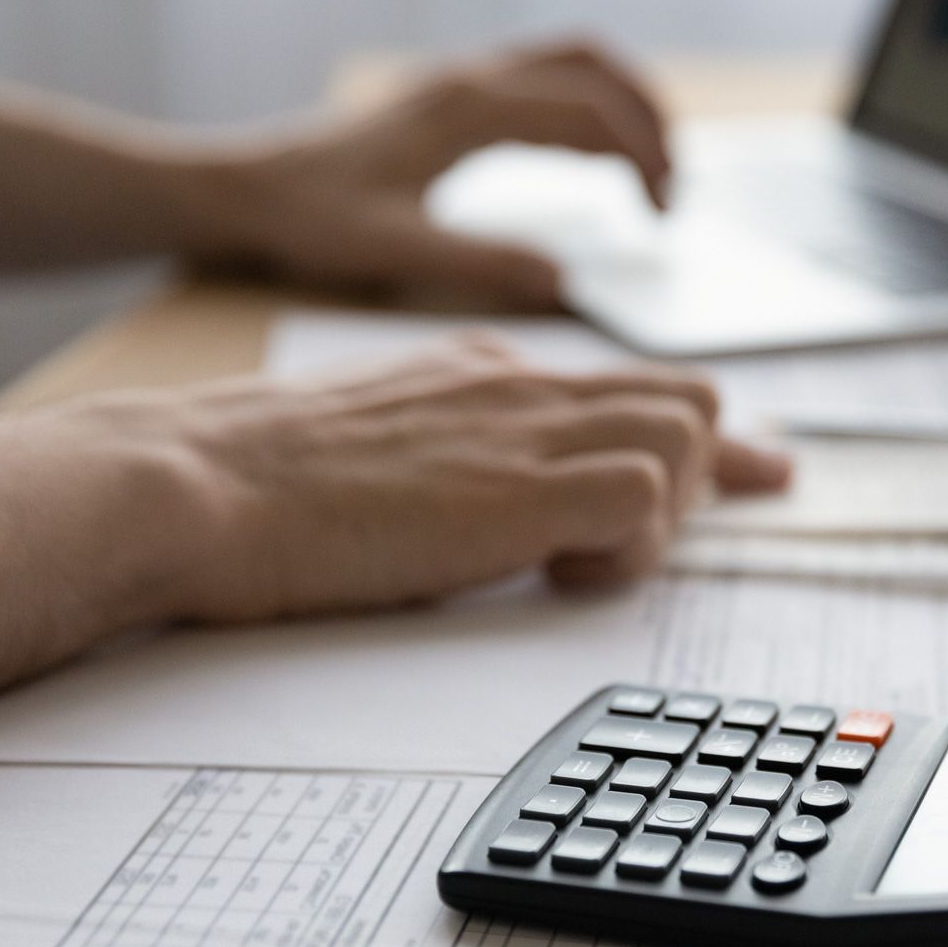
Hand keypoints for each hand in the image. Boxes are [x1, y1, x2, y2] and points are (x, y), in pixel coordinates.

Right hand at [115, 333, 787, 620]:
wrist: (193, 480)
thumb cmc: (253, 479)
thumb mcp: (372, 437)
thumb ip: (445, 442)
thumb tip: (482, 479)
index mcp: (484, 373)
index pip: (628, 385)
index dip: (700, 439)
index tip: (754, 472)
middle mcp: (520, 387)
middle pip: (686, 399)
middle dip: (709, 473)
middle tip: (675, 533)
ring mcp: (523, 432)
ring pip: (683, 436)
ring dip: (660, 514)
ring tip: (573, 561)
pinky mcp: (516, 491)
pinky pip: (643, 501)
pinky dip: (628, 551)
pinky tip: (558, 574)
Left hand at [194, 41, 670, 308]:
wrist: (242, 190)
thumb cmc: (309, 221)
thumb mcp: (395, 253)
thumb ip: (484, 265)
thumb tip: (567, 283)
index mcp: (469, 112)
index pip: (590, 116)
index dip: (642, 162)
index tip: (661, 217)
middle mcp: (472, 81)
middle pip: (596, 69)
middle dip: (650, 122)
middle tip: (671, 189)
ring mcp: (461, 81)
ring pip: (573, 60)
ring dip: (624, 103)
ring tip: (650, 166)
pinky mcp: (450, 97)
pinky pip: (543, 76)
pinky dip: (587, 104)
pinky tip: (591, 157)